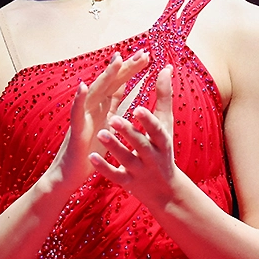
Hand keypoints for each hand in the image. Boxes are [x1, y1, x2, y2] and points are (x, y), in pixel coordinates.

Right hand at [49, 50, 149, 189]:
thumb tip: (123, 87)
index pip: (118, 85)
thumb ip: (112, 105)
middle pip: (110, 84)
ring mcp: (82, 118)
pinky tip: (83, 86)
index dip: (130, 71)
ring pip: (95, 92)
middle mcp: (91, 109)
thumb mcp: (105, 125)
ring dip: (105, 76)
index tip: (145, 56)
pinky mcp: (75, 131)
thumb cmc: (87, 152)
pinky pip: (77, 113)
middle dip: (125, 68)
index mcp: (101, 108)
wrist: (69, 175)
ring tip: (117, 60)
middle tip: (141, 53)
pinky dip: (79, 99)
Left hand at [89, 65, 181, 203]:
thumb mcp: (166, 125)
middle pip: (140, 144)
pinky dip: (103, 167)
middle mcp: (152, 157)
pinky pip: (114, 175)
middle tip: (113, 119)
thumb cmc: (163, 149)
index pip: (157, 130)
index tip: (138, 109)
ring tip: (101, 133)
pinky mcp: (127, 183)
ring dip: (114, 146)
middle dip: (128, 132)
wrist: (165, 191)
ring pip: (125, 159)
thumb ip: (164, 96)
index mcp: (162, 141)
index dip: (148, 121)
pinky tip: (92, 158)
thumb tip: (167, 67)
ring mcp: (139, 171)